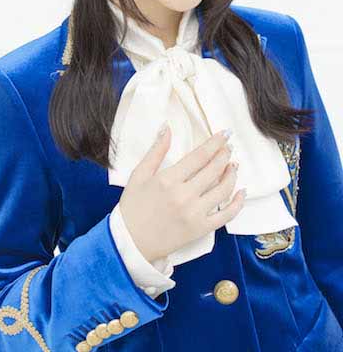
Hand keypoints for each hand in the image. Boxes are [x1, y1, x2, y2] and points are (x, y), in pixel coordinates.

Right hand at [118, 126, 245, 262]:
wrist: (130, 243)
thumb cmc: (132, 207)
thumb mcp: (139, 175)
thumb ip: (156, 151)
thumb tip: (167, 128)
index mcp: (168, 179)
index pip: (200, 156)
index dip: (215, 143)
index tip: (225, 134)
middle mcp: (184, 195)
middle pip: (214, 170)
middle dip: (225, 155)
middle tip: (228, 148)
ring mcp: (194, 214)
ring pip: (223, 190)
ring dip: (232, 175)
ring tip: (233, 166)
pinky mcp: (200, 229)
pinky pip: (226, 216)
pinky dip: (237, 203)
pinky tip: (241, 192)